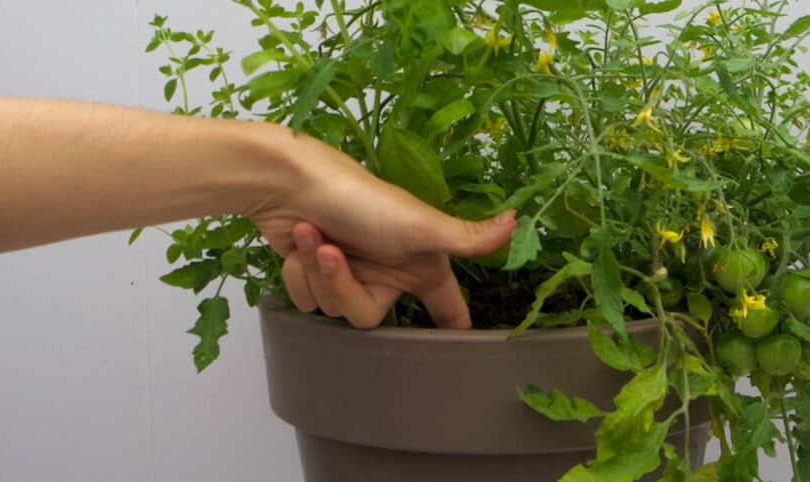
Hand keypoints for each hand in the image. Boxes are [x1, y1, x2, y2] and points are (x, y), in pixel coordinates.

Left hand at [251, 132, 516, 328]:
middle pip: (367, 318)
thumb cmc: (361, 200)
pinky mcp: (313, 272)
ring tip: (315, 234)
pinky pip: (305, 300)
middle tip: (335, 253)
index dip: (454, 328)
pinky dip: (298, 271)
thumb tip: (518, 221)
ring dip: (316, 270)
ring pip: (330, 308)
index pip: (447, 308)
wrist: (291, 183)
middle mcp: (386, 273)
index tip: (462, 346)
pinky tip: (299, 240)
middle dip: (343, 286)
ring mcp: (350, 274)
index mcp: (418, 266)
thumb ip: (468, 237)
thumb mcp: (421, 224)